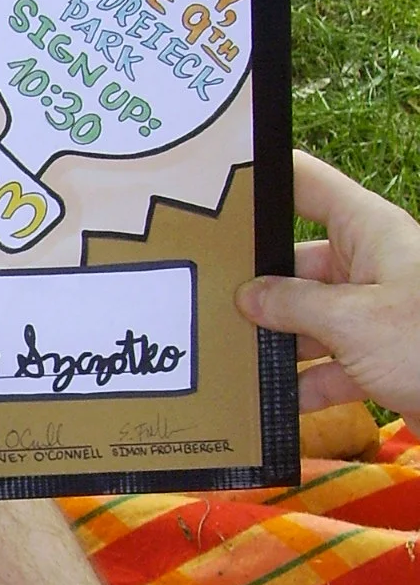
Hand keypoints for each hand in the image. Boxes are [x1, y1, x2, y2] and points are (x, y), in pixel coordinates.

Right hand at [235, 150, 419, 431]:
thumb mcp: (353, 320)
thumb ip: (293, 305)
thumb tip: (247, 295)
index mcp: (370, 233)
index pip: (310, 186)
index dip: (267, 180)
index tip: (216, 186)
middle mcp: (372, 267)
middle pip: (300, 265)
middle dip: (257, 286)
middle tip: (202, 298)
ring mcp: (377, 315)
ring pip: (310, 320)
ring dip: (276, 343)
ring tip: (226, 358)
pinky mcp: (381, 360)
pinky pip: (330, 367)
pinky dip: (304, 387)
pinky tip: (270, 405)